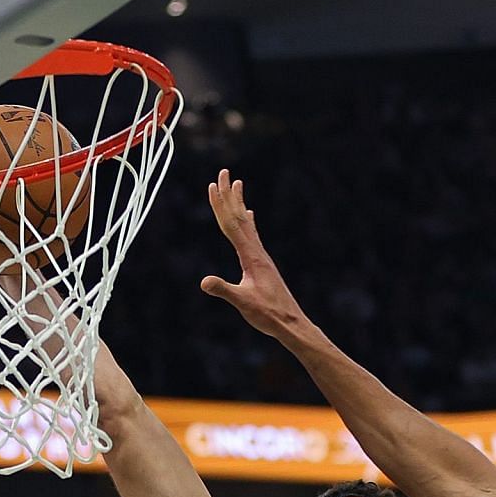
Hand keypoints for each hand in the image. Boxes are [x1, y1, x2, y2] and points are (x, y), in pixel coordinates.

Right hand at [200, 169, 311, 341]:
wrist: (291, 324)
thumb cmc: (268, 315)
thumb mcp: (243, 303)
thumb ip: (224, 290)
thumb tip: (204, 282)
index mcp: (251, 256)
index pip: (231, 224)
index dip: (221, 204)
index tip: (213, 184)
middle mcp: (258, 252)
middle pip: (240, 217)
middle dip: (229, 194)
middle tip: (223, 172)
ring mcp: (261, 257)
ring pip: (247, 223)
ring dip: (239, 203)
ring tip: (237, 184)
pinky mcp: (263, 265)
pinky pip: (252, 236)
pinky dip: (248, 222)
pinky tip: (251, 216)